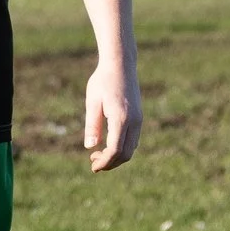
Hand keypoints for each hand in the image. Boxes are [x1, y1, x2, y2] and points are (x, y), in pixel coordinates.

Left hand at [81, 57, 141, 171]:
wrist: (121, 65)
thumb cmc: (103, 81)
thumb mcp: (92, 101)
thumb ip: (92, 125)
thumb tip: (90, 147)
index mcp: (121, 118)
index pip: (115, 150)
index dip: (104, 162)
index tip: (93, 166)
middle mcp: (134, 122)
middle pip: (126, 154)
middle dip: (110, 163)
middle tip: (93, 162)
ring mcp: (139, 120)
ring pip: (131, 149)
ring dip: (116, 157)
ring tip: (98, 154)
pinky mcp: (139, 117)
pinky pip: (133, 140)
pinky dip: (122, 148)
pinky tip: (108, 144)